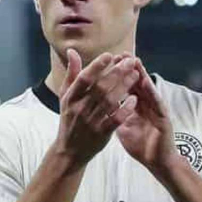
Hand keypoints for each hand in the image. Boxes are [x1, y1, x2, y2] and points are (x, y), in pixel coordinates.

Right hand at [54, 49, 140, 166]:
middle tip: (130, 61)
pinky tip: (135, 99)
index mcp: (70, 98)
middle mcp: (79, 108)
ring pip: (110, 101)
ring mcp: (90, 122)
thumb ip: (72, 74)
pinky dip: (126, 109)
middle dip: (117, 73)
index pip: (84, 78)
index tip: (109, 55)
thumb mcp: (66, 96)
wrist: (70, 150)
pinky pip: (116, 119)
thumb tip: (72, 51)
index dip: (96, 66)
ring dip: (124, 86)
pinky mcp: (101, 133)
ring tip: (136, 74)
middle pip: (100, 87)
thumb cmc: (69, 118)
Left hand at [115, 59, 179, 174]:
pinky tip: (146, 83)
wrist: (156, 162)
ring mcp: (156, 110)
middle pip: (137, 83)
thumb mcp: (122, 126)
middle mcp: (147, 105)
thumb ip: (112, 113)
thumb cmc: (140, 144)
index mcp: (135, 105)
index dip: (117, 74)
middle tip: (121, 53)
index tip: (107, 61)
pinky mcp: (164, 118)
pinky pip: (157, 103)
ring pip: (148, 89)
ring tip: (135, 61)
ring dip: (142, 75)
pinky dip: (151, 93)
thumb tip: (96, 104)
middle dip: (129, 68)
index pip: (126, 86)